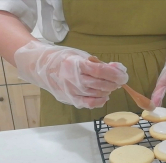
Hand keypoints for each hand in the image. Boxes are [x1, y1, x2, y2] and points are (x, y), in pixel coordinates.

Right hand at [14, 41, 128, 108]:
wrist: (41, 67)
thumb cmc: (64, 59)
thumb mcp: (81, 56)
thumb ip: (99, 63)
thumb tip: (118, 69)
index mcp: (75, 64)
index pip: (99, 70)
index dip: (114, 74)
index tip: (123, 75)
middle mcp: (72, 78)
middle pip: (99, 84)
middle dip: (114, 83)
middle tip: (119, 80)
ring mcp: (70, 90)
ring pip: (96, 94)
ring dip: (108, 91)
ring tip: (110, 86)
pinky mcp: (69, 99)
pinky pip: (88, 104)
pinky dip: (100, 101)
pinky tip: (104, 96)